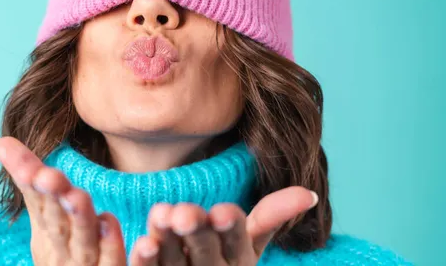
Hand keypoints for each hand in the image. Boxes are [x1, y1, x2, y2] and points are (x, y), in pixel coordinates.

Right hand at [0, 137, 126, 264]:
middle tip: (50, 177)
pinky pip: (115, 263)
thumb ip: (32, 182)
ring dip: (81, 221)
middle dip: (53, 200)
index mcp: (48, 235)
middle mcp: (63, 252)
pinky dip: (113, 247)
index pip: (38, 202)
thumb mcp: (47, 222)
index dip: (32, 184)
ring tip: (78, 197)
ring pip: (84, 243)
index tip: (32, 166)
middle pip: (58, 224)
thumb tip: (0, 142)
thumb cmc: (66, 257)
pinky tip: (116, 226)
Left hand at [129, 187, 317, 265]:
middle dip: (198, 233)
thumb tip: (309, 193)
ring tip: (161, 216)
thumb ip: (272, 217)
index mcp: (239, 260)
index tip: (222, 211)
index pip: (239, 242)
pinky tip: (143, 243)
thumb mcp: (250, 241)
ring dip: (168, 241)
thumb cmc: (225, 259)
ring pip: (177, 262)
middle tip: (185, 213)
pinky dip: (147, 262)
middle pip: (207, 253)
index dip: (231, 229)